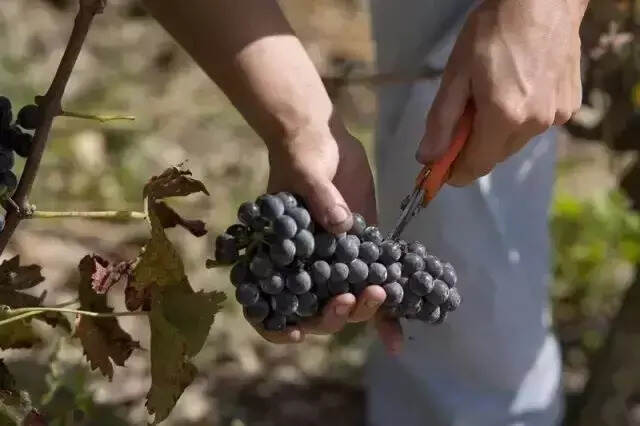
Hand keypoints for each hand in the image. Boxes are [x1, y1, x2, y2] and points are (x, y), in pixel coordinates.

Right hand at [257, 115, 402, 352]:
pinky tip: (412, 307)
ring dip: (368, 308)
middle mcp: (308, 262)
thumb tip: (342, 225)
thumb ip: (319, 198)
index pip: (271, 302)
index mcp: (282, 255)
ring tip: (383, 298)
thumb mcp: (304, 172)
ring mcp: (338, 256)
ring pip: (350, 297)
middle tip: (353, 300)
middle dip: (337, 313)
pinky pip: (377, 272)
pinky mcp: (364, 243)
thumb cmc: (300, 153)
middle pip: (318, 306)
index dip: (280, 325)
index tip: (299, 330)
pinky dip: (394, 290)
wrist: (322, 134)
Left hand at [416, 0, 585, 184]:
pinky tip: (517, 89)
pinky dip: (521, 118)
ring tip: (492, 96)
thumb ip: (441, 121)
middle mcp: (535, 125)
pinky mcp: (571, 106)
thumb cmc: (492, 31)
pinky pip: (536, 125)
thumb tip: (426, 158)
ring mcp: (557, 117)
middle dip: (474, 147)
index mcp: (504, 119)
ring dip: (498, 132)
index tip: (439, 170)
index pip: (476, 166)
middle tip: (462, 120)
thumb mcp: (456, 74)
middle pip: (495, 155)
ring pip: (516, 141)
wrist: (545, 0)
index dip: (455, 172)